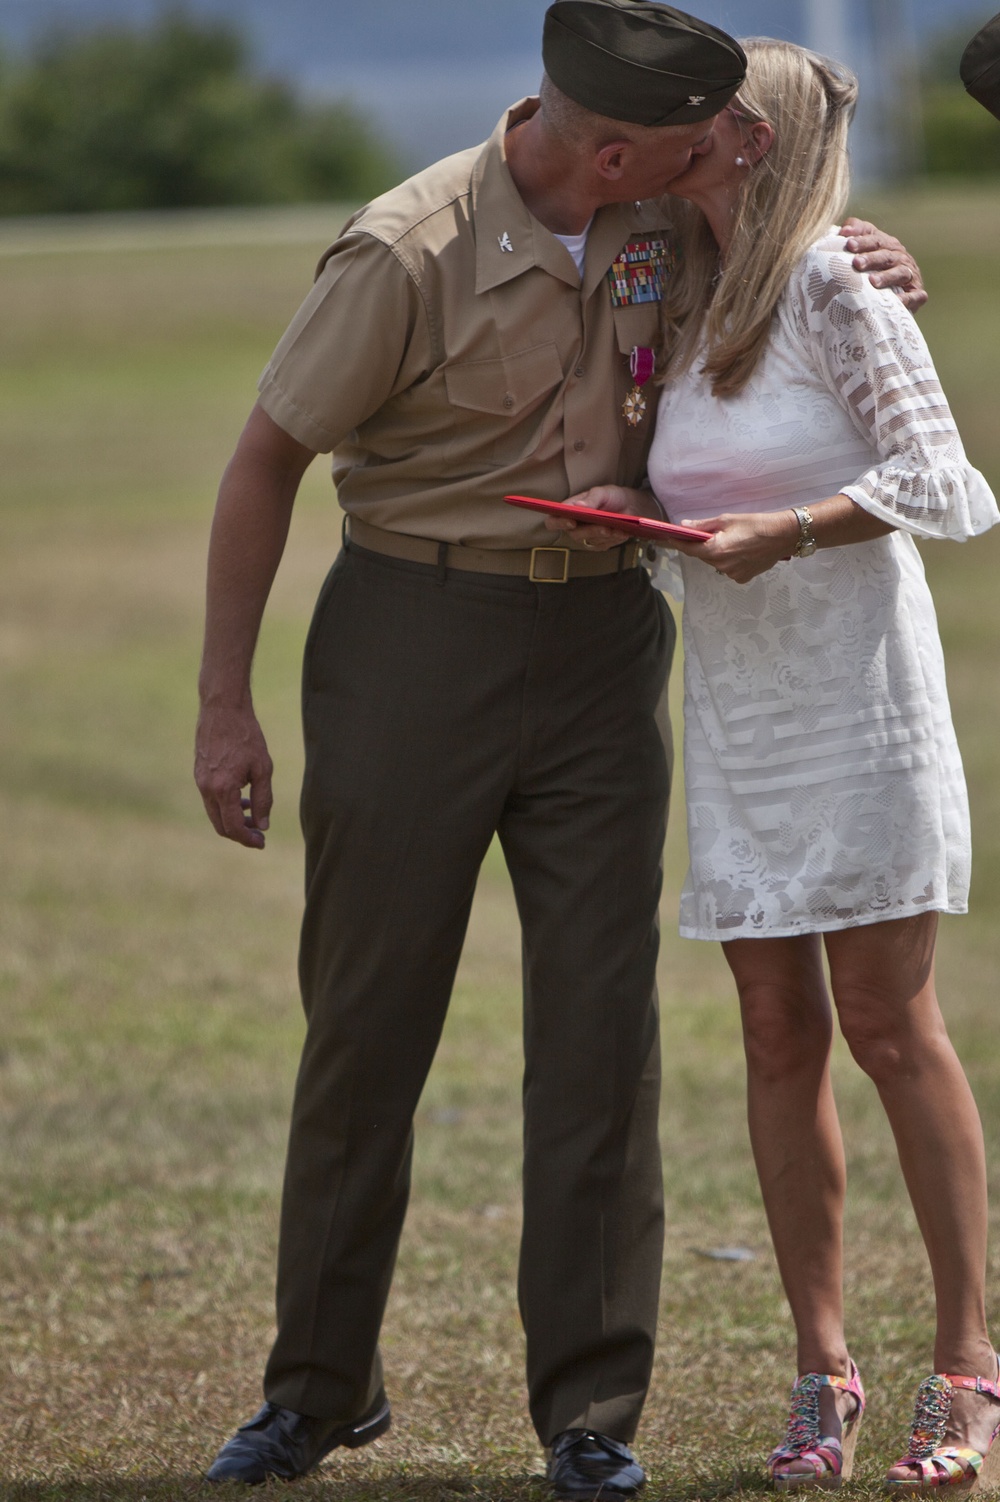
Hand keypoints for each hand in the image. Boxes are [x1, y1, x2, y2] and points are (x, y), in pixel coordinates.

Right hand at [195, 701, 273, 848]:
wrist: (222, 709)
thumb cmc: (246, 736)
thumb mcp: (263, 768)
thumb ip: (263, 799)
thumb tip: (263, 825)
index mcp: (223, 789)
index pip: (233, 827)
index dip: (248, 839)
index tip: (262, 842)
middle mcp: (206, 788)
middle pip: (220, 825)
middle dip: (240, 833)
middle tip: (259, 834)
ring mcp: (199, 781)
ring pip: (214, 813)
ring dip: (233, 819)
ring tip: (253, 815)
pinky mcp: (198, 773)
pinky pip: (210, 799)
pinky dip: (225, 806)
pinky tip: (242, 798)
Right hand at [542, 484, 652, 550]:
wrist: (631, 505)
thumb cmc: (612, 496)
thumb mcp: (602, 492)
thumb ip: (591, 499)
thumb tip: (578, 506)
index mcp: (570, 510)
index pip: (553, 521)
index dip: (558, 523)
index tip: (571, 521)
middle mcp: (575, 526)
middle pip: (574, 534)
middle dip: (590, 530)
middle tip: (605, 527)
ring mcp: (587, 536)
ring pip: (590, 541)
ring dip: (605, 535)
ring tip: (617, 528)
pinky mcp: (599, 544)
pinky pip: (603, 545)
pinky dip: (613, 539)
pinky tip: (622, 532)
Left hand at [671, 510, 797, 582]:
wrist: (782, 536)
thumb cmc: (755, 524)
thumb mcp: (727, 520)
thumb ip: (703, 526)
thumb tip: (684, 526)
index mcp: (715, 550)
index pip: (689, 549)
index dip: (679, 543)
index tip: (670, 538)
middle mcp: (721, 566)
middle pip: (704, 556)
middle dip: (704, 546)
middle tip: (713, 534)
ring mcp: (732, 574)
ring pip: (716, 563)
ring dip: (718, 554)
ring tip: (734, 542)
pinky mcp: (742, 578)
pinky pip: (729, 569)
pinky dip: (730, 561)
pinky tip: (742, 551)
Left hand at [840, 217, 926, 312]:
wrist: (894, 295)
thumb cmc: (872, 270)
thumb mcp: (864, 250)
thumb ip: (856, 236)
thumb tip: (843, 230)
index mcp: (888, 245)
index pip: (875, 239)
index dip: (863, 241)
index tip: (848, 244)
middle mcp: (901, 257)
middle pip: (886, 256)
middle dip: (871, 258)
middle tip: (857, 263)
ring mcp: (910, 275)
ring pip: (900, 273)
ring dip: (887, 277)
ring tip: (872, 282)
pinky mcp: (917, 294)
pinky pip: (914, 296)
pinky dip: (906, 299)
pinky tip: (896, 302)